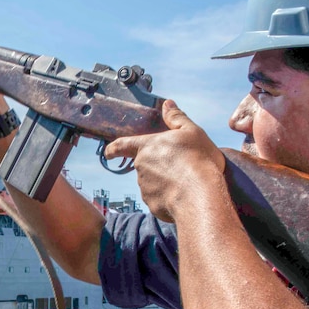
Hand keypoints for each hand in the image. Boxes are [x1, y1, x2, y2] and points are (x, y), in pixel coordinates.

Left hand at [103, 100, 225, 221]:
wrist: (200, 195)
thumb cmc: (197, 161)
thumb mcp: (191, 132)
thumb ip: (176, 118)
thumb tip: (167, 104)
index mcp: (147, 146)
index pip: (123, 145)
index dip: (114, 148)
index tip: (108, 152)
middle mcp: (141, 167)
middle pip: (145, 164)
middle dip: (158, 166)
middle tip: (179, 167)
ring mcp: (145, 187)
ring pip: (152, 182)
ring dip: (164, 181)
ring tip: (186, 180)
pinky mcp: (152, 204)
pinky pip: (159, 198)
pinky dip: (169, 196)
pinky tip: (185, 194)